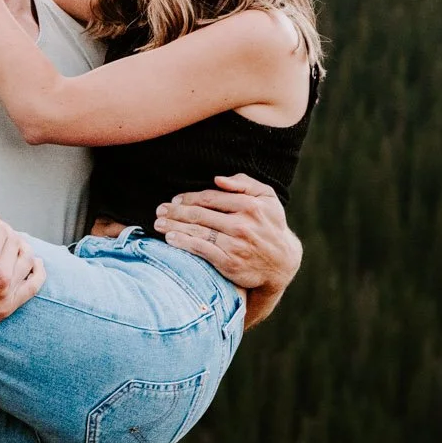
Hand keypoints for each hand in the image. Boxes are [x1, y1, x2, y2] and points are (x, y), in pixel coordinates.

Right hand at [0, 210, 43, 356]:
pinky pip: (34, 285)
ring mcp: (7, 290)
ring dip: (22, 248)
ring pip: (28, 259)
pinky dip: (38, 271)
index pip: (2, 228)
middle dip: (7, 234)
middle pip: (16, 241)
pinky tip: (36, 263)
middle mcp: (0, 272)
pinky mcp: (9, 305)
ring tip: (13, 246)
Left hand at [155, 174, 301, 326]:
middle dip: (176, 211)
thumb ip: (244, 183)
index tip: (176, 199)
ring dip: (174, 226)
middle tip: (160, 210)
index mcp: (250, 205)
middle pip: (200, 214)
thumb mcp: (267, 198)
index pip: (210, 198)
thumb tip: (218, 179)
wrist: (282, 263)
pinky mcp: (229, 262)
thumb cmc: (271, 225)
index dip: (189, 198)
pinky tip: (170, 239)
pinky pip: (201, 250)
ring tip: (158, 223)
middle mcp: (242, 224)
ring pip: (197, 231)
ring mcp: (235, 244)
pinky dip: (183, 243)